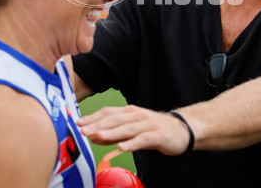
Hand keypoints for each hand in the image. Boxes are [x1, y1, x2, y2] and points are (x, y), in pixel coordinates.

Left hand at [77, 105, 191, 154]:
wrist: (181, 129)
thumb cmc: (153, 129)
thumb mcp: (133, 128)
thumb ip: (115, 132)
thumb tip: (94, 136)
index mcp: (129, 111)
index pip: (108, 112)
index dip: (93, 117)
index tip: (79, 123)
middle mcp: (137, 115)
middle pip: (114, 119)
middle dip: (97, 125)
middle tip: (83, 131)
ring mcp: (147, 124)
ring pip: (126, 128)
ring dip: (111, 132)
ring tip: (98, 137)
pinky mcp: (157, 135)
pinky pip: (142, 139)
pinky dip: (132, 143)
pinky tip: (122, 148)